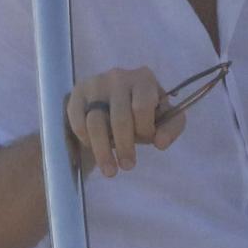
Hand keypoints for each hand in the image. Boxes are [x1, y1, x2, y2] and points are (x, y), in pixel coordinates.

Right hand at [64, 66, 186, 176]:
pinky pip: (78, 122)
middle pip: (119, 119)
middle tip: (128, 167)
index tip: (148, 142)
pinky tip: (93, 149)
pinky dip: (86, 140)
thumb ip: (171, 128)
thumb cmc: (142, 111)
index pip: (142, 107)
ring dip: (103, 151)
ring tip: (110, 170)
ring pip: (95, 123)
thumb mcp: (163, 116)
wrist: (113, 99)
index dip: (145, 129)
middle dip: (125, 147)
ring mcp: (95, 84)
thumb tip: (161, 143)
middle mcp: (118, 77)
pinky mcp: (77, 94)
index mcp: (143, 79)